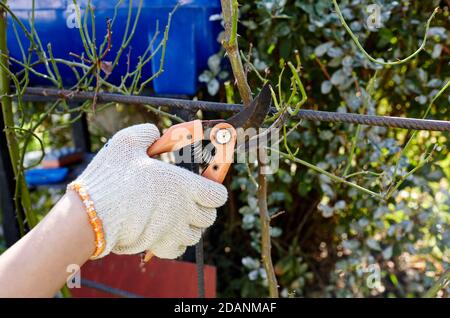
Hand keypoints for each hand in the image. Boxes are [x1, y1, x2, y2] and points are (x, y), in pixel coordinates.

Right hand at [71, 124, 227, 258]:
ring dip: (189, 226)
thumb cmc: (112, 177)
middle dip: (202, 208)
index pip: (218, 195)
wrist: (92, 215)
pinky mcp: (160, 247)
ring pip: (195, 234)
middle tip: (187, 200)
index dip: (213, 190)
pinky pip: (179, 249)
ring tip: (173, 215)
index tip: (205, 185)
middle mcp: (184, 210)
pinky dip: (176, 242)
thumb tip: (155, 132)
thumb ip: (146, 133)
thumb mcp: (127, 142)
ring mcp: (174, 231)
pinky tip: (164, 231)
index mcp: (184, 185)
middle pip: (209, 217)